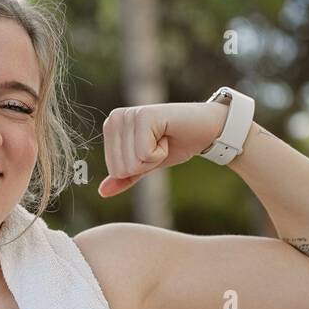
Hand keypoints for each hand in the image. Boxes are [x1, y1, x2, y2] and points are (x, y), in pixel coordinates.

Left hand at [97, 101, 227, 196]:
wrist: (205, 129)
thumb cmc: (174, 144)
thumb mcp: (145, 165)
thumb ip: (124, 177)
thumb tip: (102, 192)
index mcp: (111, 127)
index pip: (115, 171)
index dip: (139, 168)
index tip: (152, 150)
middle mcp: (115, 118)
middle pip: (122, 169)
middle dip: (146, 164)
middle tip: (159, 145)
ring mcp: (129, 115)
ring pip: (133, 163)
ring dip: (154, 157)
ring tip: (163, 140)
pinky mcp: (144, 116)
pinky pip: (145, 154)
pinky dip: (161, 152)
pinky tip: (167, 136)